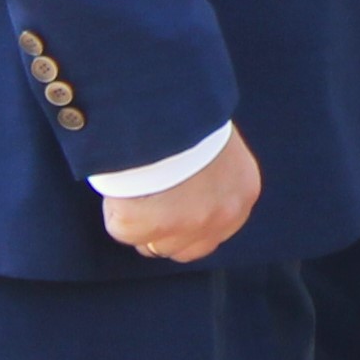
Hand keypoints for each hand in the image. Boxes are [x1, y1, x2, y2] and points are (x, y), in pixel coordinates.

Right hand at [101, 125, 259, 263]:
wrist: (166, 110)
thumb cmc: (189, 118)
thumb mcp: (216, 147)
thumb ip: (211, 178)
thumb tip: (190, 194)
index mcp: (243, 192)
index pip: (216, 232)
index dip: (188, 226)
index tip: (170, 211)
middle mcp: (222, 216)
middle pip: (185, 249)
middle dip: (163, 234)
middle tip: (146, 206)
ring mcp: (185, 226)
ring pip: (152, 245)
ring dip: (140, 222)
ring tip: (136, 187)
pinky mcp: (144, 227)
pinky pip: (123, 230)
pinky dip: (116, 209)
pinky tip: (124, 184)